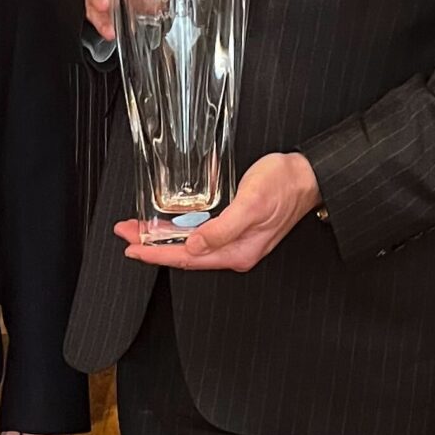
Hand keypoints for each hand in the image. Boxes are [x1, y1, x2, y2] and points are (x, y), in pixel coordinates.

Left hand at [119, 151, 320, 271]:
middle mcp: (234, 250)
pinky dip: (181, 229)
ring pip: (190, 244)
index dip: (156, 254)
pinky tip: (170, 223)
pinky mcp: (236, 227)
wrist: (308, 176)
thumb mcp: (252, 204)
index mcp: (237, 251)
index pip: (187, 258)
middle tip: (125, 233)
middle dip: (152, 245)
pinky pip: (201, 234)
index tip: (132, 248)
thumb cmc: (285, 185)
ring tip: (138, 228)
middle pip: (184, 254)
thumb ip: (223, 228)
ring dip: (163, 237)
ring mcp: (235, 240)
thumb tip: (194, 246)